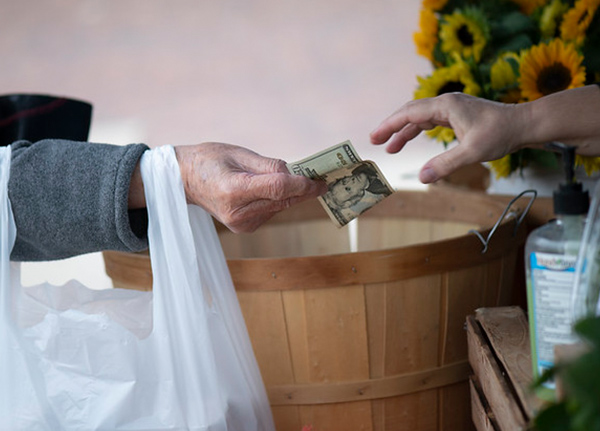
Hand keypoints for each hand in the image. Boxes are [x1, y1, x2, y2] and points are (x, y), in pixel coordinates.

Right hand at [173, 142, 326, 232]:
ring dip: (290, 193)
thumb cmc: (210, 161)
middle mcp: (237, 213)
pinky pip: (272, 211)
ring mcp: (241, 224)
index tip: (320, 181)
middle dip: (303, 189)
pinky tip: (269, 189)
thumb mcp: (239, 153)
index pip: (277, 188)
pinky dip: (277, 199)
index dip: (302, 185)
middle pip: (282, 200)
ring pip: (280, 206)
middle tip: (321, 179)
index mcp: (233, 191)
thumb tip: (296, 174)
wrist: (186, 180)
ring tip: (294, 178)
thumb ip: (270, 166)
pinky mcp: (245, 228)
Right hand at [370, 93, 523, 182]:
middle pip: (411, 112)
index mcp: (446, 105)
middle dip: (392, 127)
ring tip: (391, 147)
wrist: (523, 124)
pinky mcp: (457, 115)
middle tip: (375, 141)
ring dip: (405, 131)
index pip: (409, 113)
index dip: (389, 125)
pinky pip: (430, 121)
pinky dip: (418, 131)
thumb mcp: (471, 152)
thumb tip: (422, 178)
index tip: (374, 137)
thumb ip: (445, 164)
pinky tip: (413, 140)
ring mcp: (452, 108)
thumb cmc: (501, 134)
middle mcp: (446, 103)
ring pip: (420, 118)